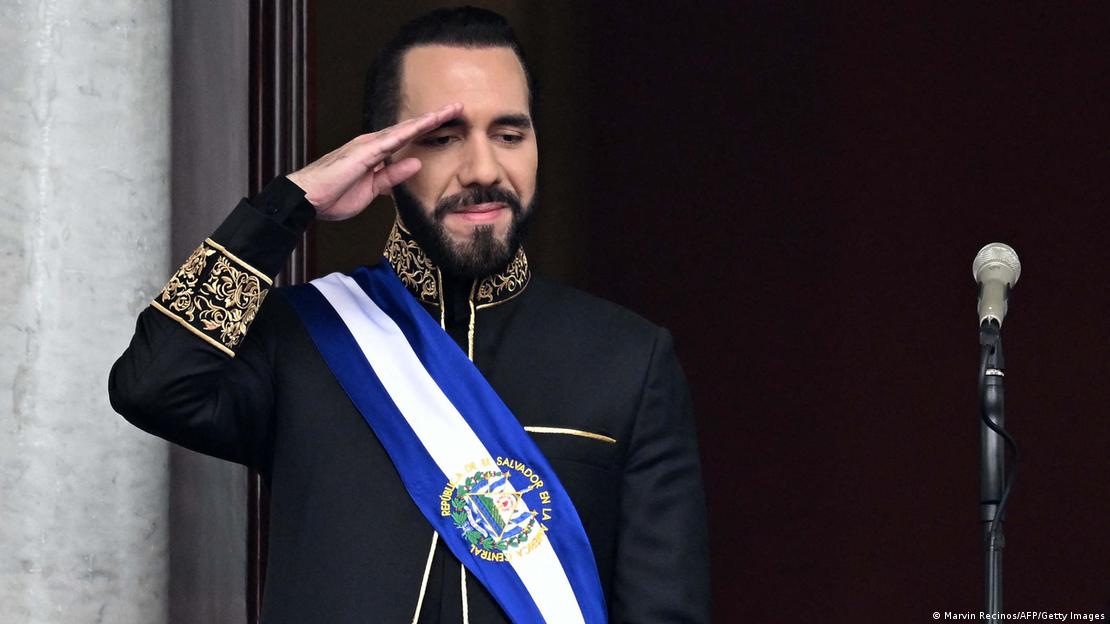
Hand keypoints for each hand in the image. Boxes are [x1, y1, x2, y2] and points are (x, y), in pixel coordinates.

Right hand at [286, 103, 461, 220]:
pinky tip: (423, 125)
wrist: (306, 199)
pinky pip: (389, 141)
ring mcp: (367, 146)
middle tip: (458, 107)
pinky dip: (407, 132)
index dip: (428, 130)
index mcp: (375, 154)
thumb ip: (393, 176)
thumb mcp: (373, 190)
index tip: (449, 123)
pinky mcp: (361, 153)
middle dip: (433, 118)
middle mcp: (372, 144)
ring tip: (449, 110)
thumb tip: (415, 163)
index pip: (407, 139)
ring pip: (403, 129)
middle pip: (409, 128)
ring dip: (426, 120)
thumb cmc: (334, 195)